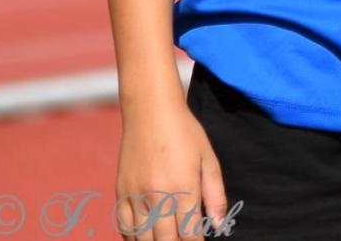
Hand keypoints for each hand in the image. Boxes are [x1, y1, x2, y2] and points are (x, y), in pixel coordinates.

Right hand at [115, 101, 227, 239]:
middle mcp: (157, 197)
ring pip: (142, 238)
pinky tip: (145, 237)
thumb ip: (215, 195)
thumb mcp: (209, 160)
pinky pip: (124, 226)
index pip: (190, 234)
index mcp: (183, 190)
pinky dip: (134, 237)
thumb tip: (220, 226)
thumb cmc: (185, 134)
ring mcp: (136, 196)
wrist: (150, 112)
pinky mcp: (121, 193)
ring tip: (167, 239)